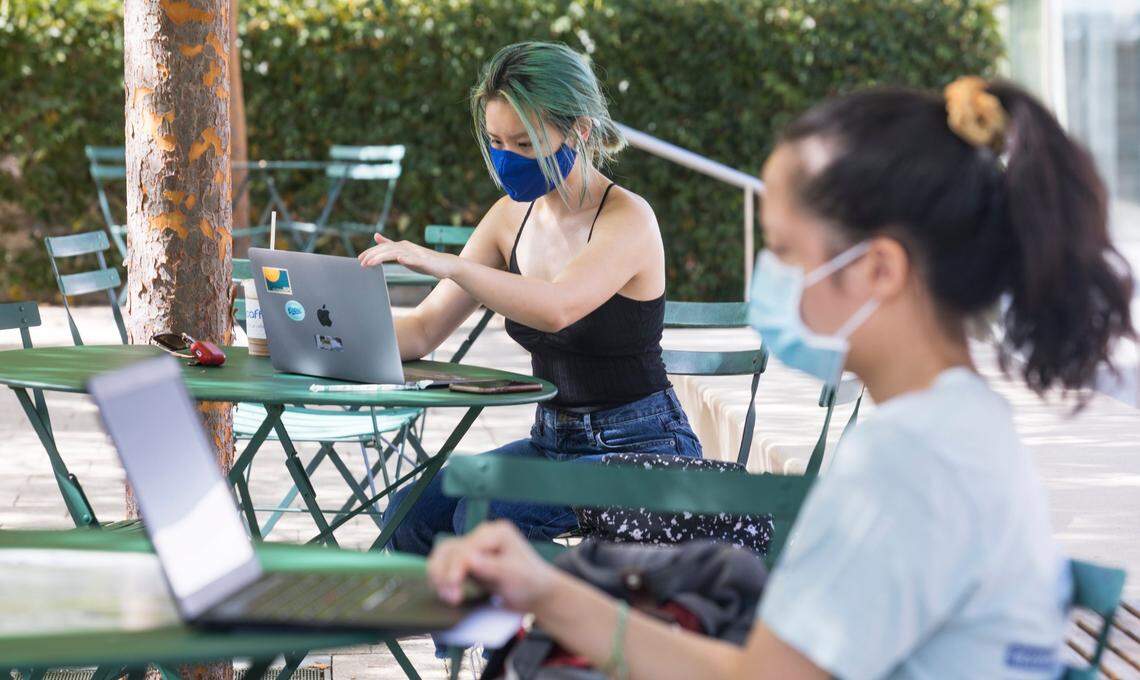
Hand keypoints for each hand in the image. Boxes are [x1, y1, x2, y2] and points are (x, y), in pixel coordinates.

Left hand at [357, 233, 458, 278]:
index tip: (359, 259)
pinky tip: (400, 259)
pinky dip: (407, 259)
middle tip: (361, 263)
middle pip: (387, 249)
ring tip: (371, 263)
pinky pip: (414, 260)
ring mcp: (416, 254)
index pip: (383, 248)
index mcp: (401, 246)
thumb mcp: (404, 252)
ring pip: (397, 254)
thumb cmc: (424, 260)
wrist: (445, 264)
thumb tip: (376, 236)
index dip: (370, 252)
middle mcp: (407, 247)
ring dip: (383, 258)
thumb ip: (390, 245)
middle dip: (373, 255)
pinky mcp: (424, 261)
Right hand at [427, 520, 559, 611]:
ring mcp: (473, 546)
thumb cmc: (530, 582)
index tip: (454, 588)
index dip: (456, 567)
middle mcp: (482, 535)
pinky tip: (445, 591)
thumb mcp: (515, 575)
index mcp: (496, 532)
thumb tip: (469, 560)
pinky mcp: (467, 560)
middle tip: (451, 598)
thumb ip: (492, 567)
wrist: (536, 593)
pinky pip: (445, 564)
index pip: (466, 548)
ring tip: (447, 596)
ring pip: (442, 555)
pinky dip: (440, 577)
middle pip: (450, 550)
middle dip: (445, 574)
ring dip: (439, 575)